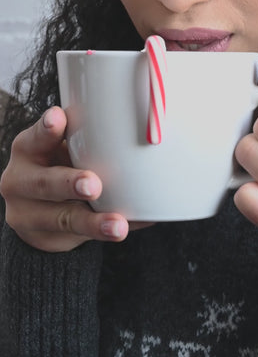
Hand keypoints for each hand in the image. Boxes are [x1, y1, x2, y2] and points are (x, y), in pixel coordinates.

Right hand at [0, 107, 150, 251]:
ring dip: (93, 222)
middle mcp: (22, 182)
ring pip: (64, 219)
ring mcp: (31, 215)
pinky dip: (107, 232)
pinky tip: (126, 228)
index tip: (58, 117)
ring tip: (118, 225)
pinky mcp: (49, 238)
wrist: (35, 210)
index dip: (46, 129)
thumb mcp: (59, 147)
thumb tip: (136, 125)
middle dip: (69, 183)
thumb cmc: (57, 165)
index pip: (35, 138)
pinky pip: (82, 238)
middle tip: (93, 185)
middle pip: (44, 183)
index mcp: (28, 150)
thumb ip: (83, 137)